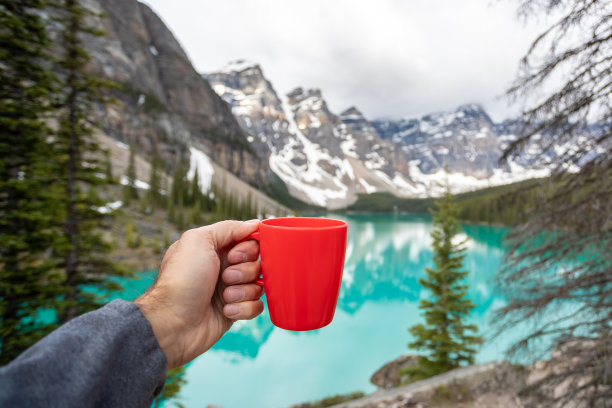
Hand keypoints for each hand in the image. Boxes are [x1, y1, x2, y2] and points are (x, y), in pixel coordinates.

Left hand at [134, 220, 263, 369]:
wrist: (172, 322)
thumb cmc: (181, 280)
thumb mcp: (199, 240)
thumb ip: (228, 228)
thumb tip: (254, 224)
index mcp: (216, 249)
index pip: (249, 241)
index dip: (248, 248)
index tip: (234, 256)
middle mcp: (224, 268)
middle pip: (257, 263)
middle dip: (245, 271)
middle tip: (225, 277)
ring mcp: (230, 290)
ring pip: (258, 285)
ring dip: (242, 291)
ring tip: (223, 298)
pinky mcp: (235, 311)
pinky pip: (257, 306)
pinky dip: (243, 309)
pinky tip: (225, 311)